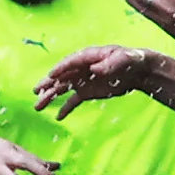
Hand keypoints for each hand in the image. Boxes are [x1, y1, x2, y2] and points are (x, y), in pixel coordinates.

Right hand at [36, 43, 167, 118]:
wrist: (139, 71)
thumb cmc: (131, 60)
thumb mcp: (122, 59)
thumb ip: (108, 64)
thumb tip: (95, 69)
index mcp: (87, 57)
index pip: (70, 63)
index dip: (61, 69)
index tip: (51, 76)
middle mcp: (80, 68)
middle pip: (61, 76)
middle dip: (48, 83)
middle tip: (35, 91)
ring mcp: (82, 80)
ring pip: (63, 89)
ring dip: (50, 96)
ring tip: (38, 106)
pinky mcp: (87, 92)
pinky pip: (73, 100)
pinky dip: (66, 108)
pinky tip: (58, 117)